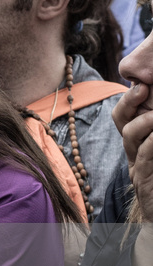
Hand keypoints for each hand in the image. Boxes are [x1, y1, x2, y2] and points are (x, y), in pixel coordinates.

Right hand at [112, 83, 152, 221]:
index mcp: (140, 143)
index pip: (126, 115)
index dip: (131, 98)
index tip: (144, 83)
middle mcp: (134, 153)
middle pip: (120, 121)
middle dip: (129, 102)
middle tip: (143, 88)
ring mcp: (137, 167)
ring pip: (130, 136)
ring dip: (146, 120)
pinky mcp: (143, 182)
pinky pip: (145, 155)